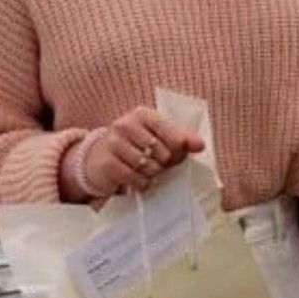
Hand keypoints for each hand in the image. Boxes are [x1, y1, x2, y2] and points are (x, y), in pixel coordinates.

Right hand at [84, 106, 205, 194]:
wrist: (98, 159)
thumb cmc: (135, 147)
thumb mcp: (157, 137)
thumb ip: (181, 139)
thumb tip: (200, 145)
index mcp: (142, 114)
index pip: (171, 133)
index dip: (178, 148)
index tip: (177, 154)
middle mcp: (126, 124)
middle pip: (163, 153)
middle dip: (165, 163)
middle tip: (158, 163)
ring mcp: (114, 143)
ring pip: (150, 167)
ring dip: (153, 174)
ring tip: (147, 170)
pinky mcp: (108, 163)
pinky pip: (136, 178)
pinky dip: (142, 183)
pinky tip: (138, 178)